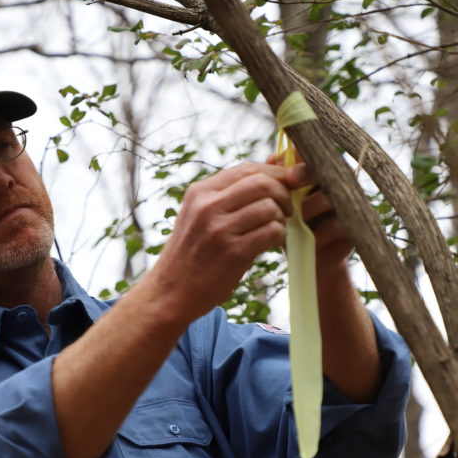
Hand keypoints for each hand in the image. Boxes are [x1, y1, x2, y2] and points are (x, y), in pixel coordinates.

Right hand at [151, 161, 295, 323]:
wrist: (169, 293)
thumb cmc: (191, 255)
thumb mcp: (199, 216)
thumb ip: (230, 194)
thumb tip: (273, 164)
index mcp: (200, 193)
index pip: (247, 169)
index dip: (274, 174)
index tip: (286, 186)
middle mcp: (207, 207)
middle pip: (262, 183)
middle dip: (284, 194)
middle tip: (287, 210)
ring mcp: (219, 230)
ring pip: (270, 207)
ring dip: (282, 218)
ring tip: (276, 229)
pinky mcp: (233, 253)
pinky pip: (271, 231)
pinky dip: (280, 236)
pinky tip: (273, 244)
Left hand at [268, 153, 352, 266]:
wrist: (311, 261)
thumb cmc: (294, 228)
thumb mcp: (281, 206)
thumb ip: (277, 183)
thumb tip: (271, 159)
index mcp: (320, 175)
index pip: (313, 155)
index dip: (298, 157)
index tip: (282, 167)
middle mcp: (338, 184)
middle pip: (325, 169)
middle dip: (305, 173)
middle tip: (290, 180)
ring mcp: (348, 205)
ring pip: (328, 197)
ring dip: (307, 208)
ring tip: (293, 222)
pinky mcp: (354, 227)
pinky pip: (336, 225)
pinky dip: (318, 233)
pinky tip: (307, 241)